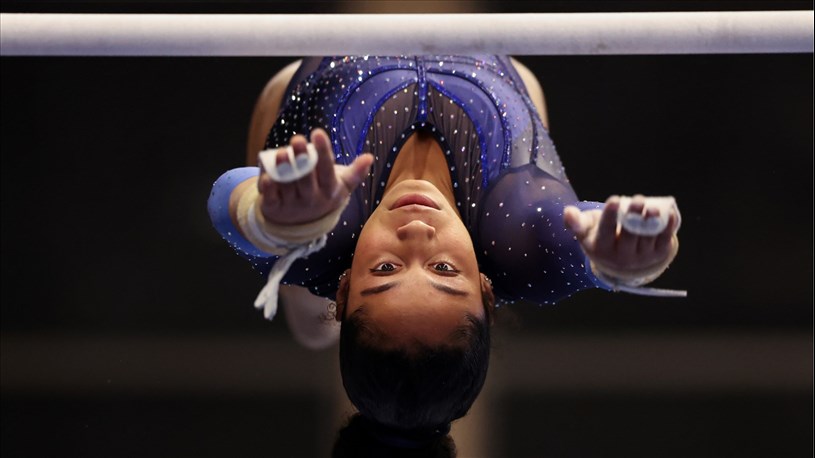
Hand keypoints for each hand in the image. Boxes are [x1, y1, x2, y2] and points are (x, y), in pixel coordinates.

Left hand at [257, 129, 372, 224]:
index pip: (327, 171)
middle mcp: (311, 199)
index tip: (318, 133)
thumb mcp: (341, 187)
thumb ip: (356, 173)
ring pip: (287, 186)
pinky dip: (268, 187)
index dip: (323, 153)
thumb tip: (370, 157)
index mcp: (329, 191)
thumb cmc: (323, 194)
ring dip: (283, 170)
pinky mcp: (274, 207)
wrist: (302, 223)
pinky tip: (266, 174)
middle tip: (297, 139)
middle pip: (306, 179)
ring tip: (281, 152)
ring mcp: (292, 205)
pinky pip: (270, 198)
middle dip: (302, 160)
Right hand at [564, 195, 678, 273]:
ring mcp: (641, 257)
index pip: (606, 231)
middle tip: (638, 200)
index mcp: (602, 249)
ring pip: (648, 238)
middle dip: (634, 217)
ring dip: (652, 222)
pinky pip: (664, 240)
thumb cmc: (601, 237)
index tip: (614, 200)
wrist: (622, 262)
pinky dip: (668, 227)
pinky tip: (668, 213)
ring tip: (653, 208)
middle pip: (629, 235)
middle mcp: (621, 257)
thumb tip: (568, 212)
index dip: (610, 216)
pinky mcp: (658, 255)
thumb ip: (576, 222)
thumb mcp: (586, 232)